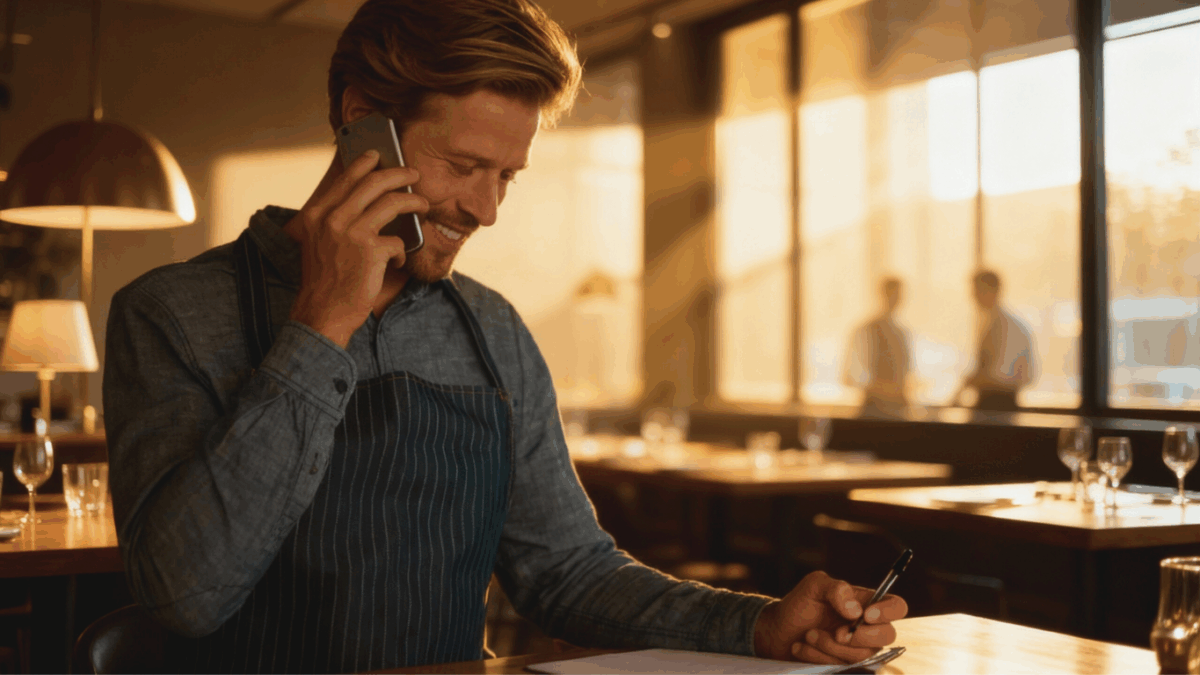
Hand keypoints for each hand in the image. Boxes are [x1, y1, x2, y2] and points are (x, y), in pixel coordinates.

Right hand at [287, 150, 427, 346]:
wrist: (322, 312)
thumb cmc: (325, 281)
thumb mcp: (319, 243)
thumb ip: (335, 221)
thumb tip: (368, 202)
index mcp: (317, 214)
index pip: (347, 179)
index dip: (366, 164)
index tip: (379, 156)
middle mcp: (332, 218)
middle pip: (374, 183)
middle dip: (399, 174)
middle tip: (414, 174)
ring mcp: (352, 233)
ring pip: (393, 203)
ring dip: (414, 202)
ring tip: (423, 205)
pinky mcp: (372, 251)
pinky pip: (399, 242)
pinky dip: (402, 252)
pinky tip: (396, 261)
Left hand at [753, 570, 906, 664]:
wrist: (777, 630)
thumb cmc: (799, 605)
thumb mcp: (814, 586)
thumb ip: (836, 589)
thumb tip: (856, 610)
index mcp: (866, 604)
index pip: (896, 606)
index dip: (889, 611)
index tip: (866, 614)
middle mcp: (867, 628)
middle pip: (887, 636)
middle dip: (860, 637)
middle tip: (837, 633)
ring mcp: (857, 650)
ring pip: (862, 655)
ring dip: (830, 646)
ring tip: (809, 634)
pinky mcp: (844, 667)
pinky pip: (842, 668)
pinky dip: (818, 657)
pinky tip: (802, 647)